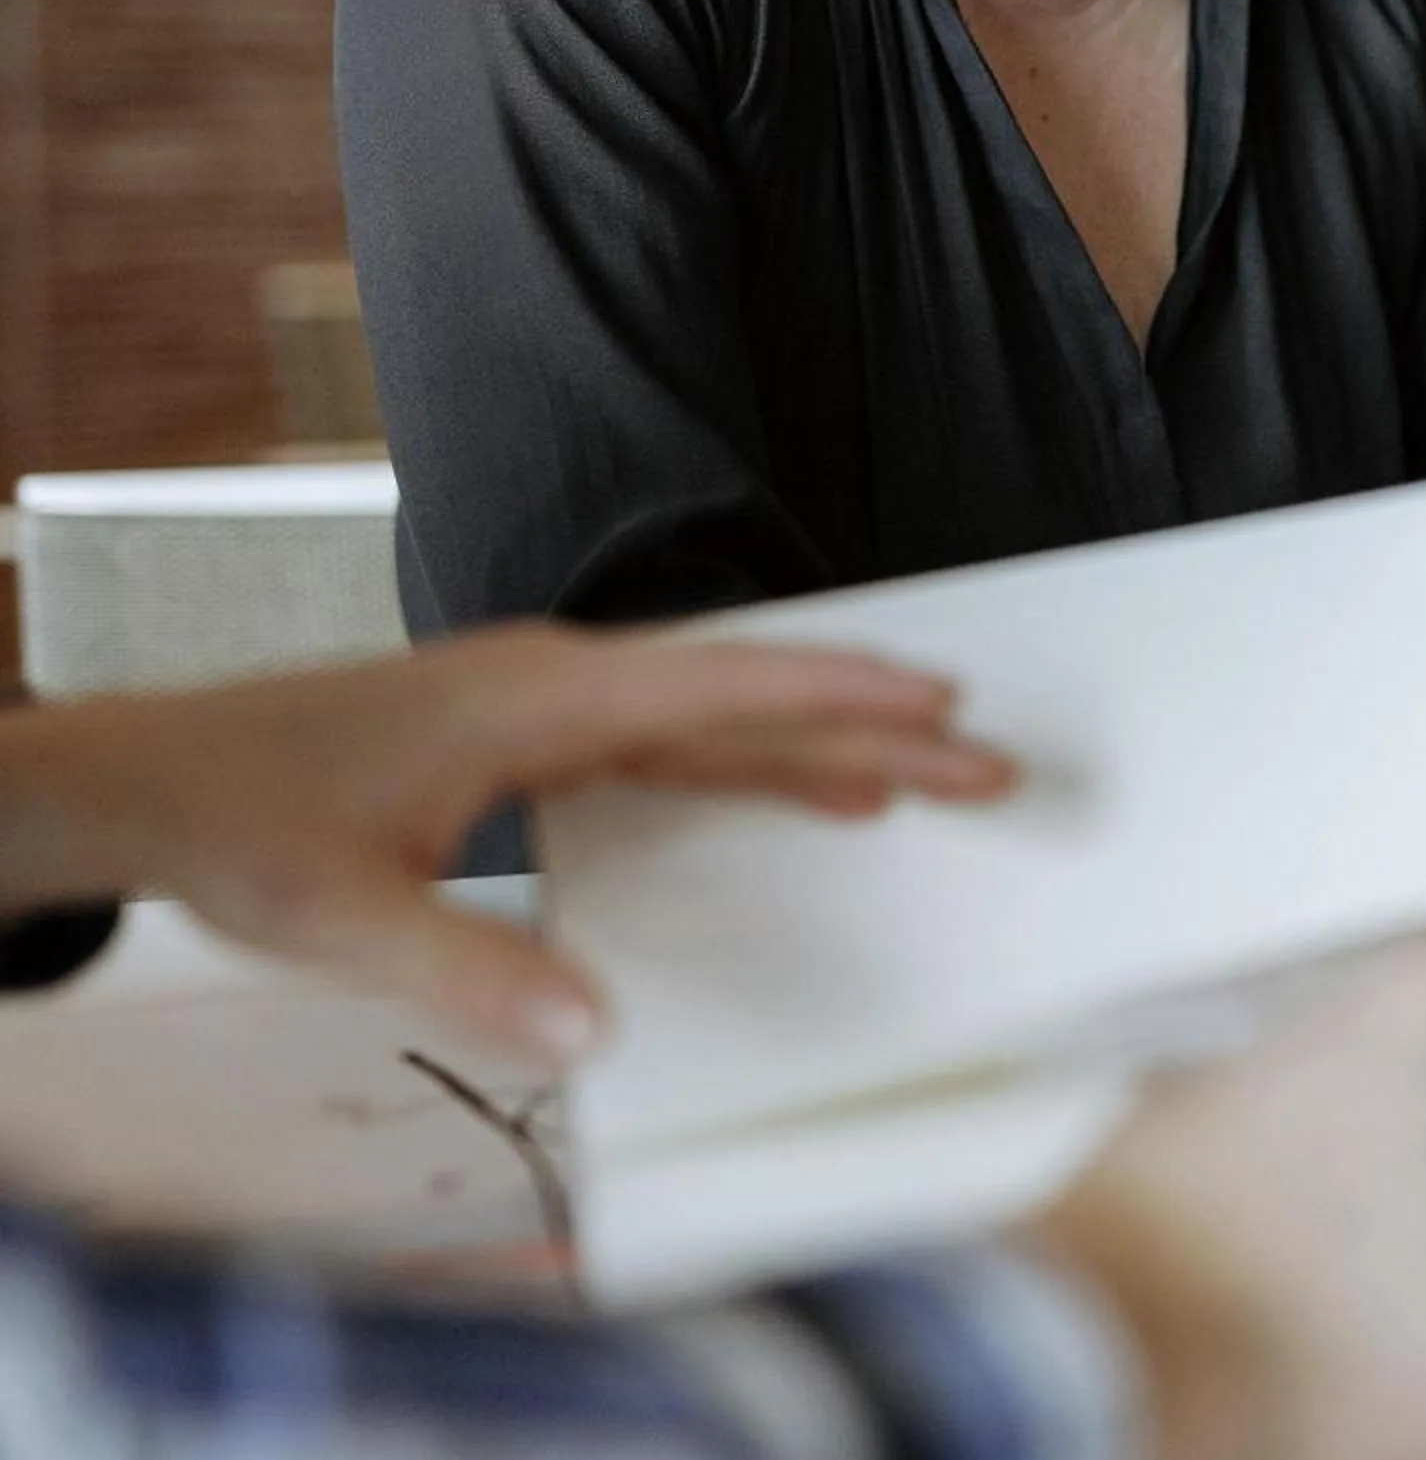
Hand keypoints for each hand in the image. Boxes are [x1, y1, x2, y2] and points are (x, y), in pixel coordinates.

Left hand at [0, 621, 1012, 1063]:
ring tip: (927, 772)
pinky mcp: (536, 731)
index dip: (836, 692)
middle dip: (870, 723)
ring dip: (823, 740)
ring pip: (719, 716)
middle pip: (745, 697)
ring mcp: (551, 700)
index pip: (720, 686)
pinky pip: (677, 740)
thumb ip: (473, 971)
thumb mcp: (342, 915)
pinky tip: (807, 789)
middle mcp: (559, 680)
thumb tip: (598, 1038)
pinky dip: (755, 760)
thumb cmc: (241, 823)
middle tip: (981, 757)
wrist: (150, 778)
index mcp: (536, 698)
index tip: (937, 698)